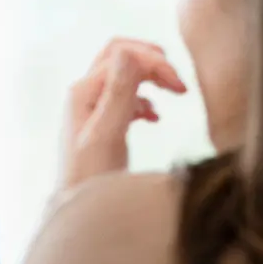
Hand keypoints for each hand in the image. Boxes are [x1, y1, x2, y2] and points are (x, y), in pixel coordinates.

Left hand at [62, 38, 187, 188]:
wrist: (81, 211)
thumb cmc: (91, 178)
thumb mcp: (108, 134)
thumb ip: (119, 93)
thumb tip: (129, 52)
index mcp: (83, 91)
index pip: (124, 55)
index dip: (156, 64)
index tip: (181, 90)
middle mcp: (84, 93)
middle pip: (122, 56)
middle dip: (153, 62)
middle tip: (179, 85)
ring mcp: (91, 107)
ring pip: (125, 75)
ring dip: (151, 79)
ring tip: (175, 96)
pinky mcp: (101, 123)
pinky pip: (125, 97)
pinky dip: (144, 100)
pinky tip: (155, 118)